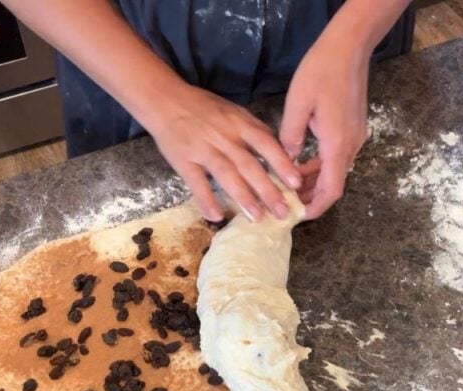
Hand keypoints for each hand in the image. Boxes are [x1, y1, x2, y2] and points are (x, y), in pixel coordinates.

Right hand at [146, 84, 302, 221]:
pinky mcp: (184, 160)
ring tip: (257, 218)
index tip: (297, 183)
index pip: (266, 144)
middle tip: (282, 212)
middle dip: (268, 190)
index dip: (282, 164)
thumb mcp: (234, 111)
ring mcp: (203, 149)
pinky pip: (196, 183)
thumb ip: (254, 131)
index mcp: (239, 123)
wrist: (165, 100)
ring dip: (243, 198)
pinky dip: (206, 200)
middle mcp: (224, 137)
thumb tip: (279, 152)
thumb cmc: (204, 107)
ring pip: (227, 175)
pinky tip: (216, 217)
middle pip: (249, 165)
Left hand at [280, 27, 371, 218]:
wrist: (349, 47)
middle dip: (312, 197)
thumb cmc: (321, 71)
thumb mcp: (297, 105)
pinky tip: (301, 163)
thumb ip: (290, 137)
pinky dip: (320, 165)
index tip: (298, 216)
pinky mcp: (353, 128)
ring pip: (336, 170)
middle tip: (286, 202)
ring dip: (315, 180)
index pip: (331, 190)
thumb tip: (285, 163)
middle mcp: (351, 145)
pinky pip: (337, 156)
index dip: (316, 207)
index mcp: (337, 145)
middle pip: (334, 184)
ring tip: (289, 185)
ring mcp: (355, 137)